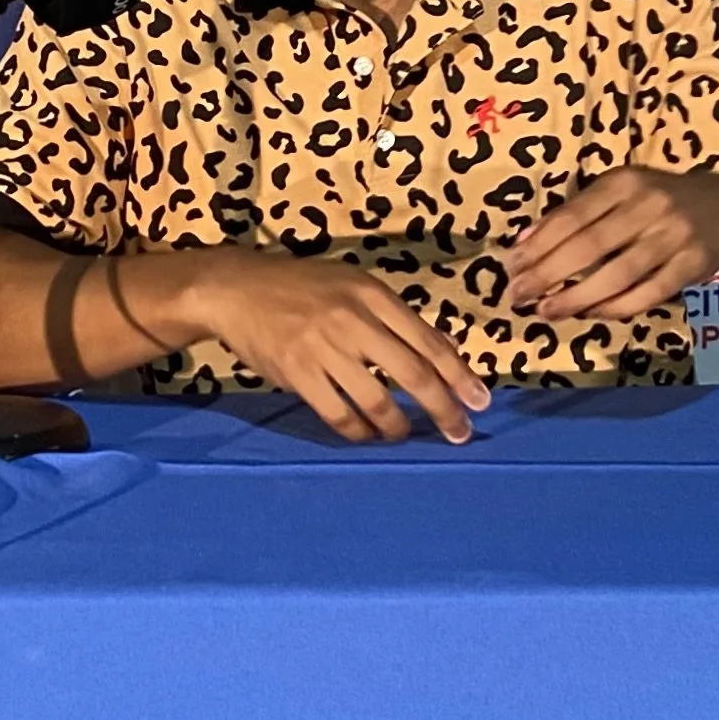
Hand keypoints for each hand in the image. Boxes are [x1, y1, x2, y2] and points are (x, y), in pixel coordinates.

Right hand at [185, 252, 490, 444]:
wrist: (238, 289)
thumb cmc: (301, 288)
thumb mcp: (351, 286)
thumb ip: (390, 317)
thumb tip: (438, 356)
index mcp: (373, 294)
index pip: (428, 340)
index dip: (459, 375)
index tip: (481, 401)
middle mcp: (354, 318)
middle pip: (413, 373)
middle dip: (443, 408)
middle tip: (459, 432)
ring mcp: (324, 347)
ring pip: (377, 400)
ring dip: (397, 426)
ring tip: (402, 434)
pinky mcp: (298, 372)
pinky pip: (339, 413)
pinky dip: (358, 430)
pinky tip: (366, 433)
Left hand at [502, 167, 718, 320]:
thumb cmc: (657, 199)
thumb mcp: (618, 192)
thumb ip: (575, 213)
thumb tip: (524, 242)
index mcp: (624, 182)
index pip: (573, 215)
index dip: (539, 243)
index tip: (511, 266)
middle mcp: (648, 205)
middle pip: (590, 245)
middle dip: (549, 273)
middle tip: (518, 296)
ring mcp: (673, 236)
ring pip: (618, 274)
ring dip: (577, 296)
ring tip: (547, 311)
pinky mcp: (691, 266)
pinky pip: (648, 293)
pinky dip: (616, 307)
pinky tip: (590, 314)